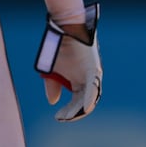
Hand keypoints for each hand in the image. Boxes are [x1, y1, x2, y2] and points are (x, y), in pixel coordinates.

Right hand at [34, 4, 101, 120]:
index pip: (79, 102)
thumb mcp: (53, 72)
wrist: (64, 28)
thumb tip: (53, 101)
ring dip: (80, 109)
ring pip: (90, 98)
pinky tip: (85, 109)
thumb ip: (54, 86)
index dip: (70, 112)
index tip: (58, 117)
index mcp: (81, 81)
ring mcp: (92, 74)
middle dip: (73, 113)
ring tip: (69, 116)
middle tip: (62, 118)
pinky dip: (89, 99)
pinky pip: (92, 87)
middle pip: (85, 102)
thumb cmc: (60, 48)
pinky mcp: (93, 68)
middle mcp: (89, 80)